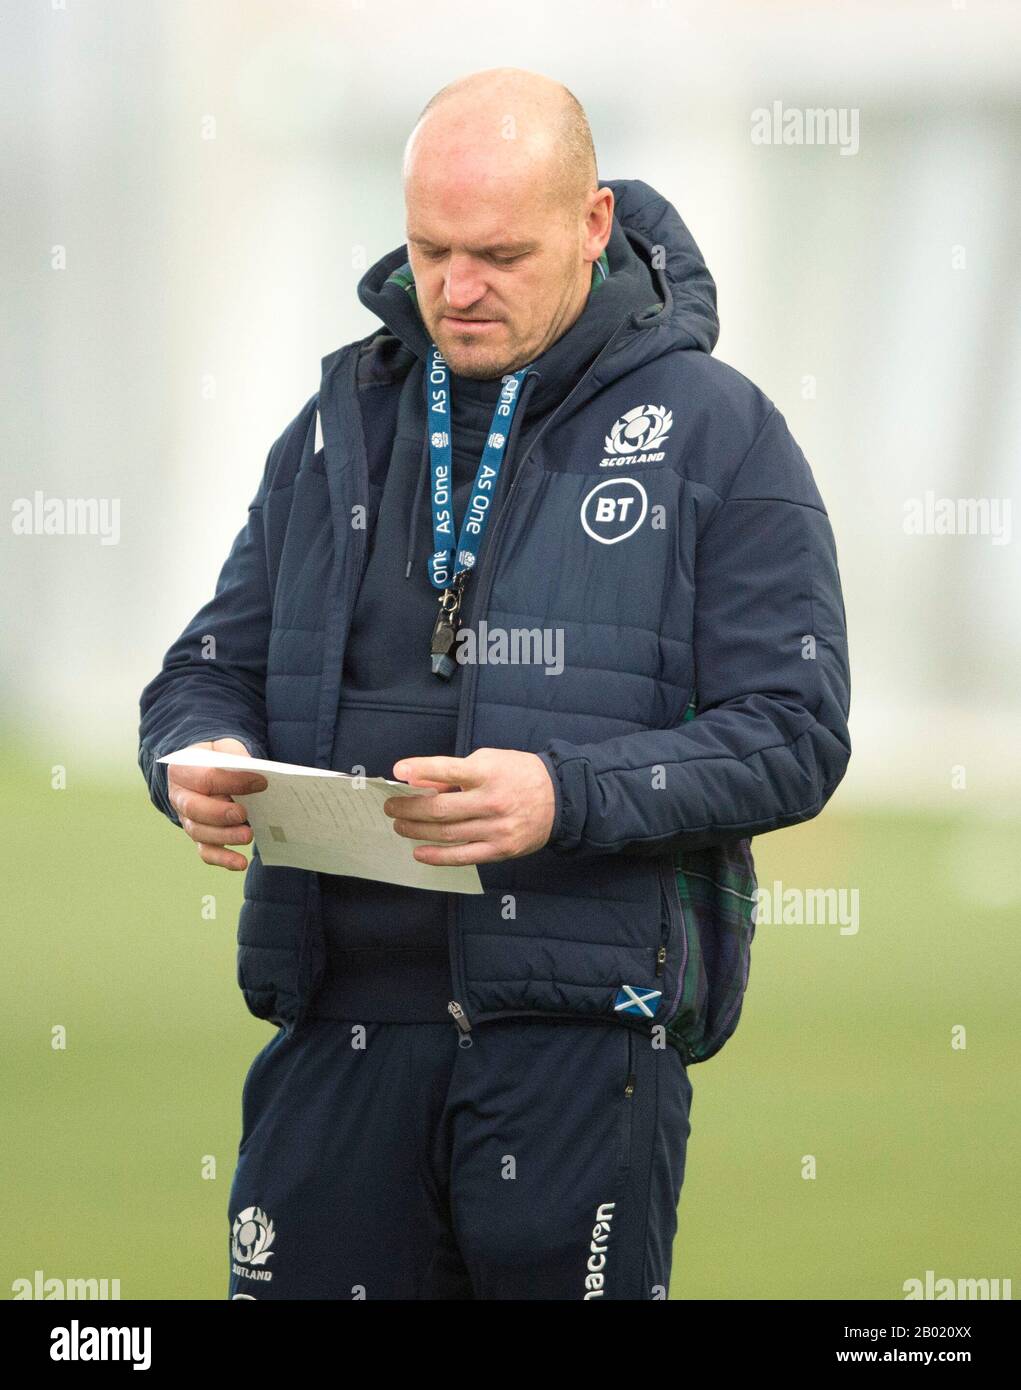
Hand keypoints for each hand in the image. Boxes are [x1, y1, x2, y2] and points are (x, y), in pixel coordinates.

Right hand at [167, 738, 267, 871]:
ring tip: (249, 835)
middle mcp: (179, 796)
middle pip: (195, 809)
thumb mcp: (224, 746)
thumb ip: (235, 756)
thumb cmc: (217, 757)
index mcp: (182, 769)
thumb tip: (256, 773)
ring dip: (225, 837)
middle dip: (220, 814)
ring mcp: (187, 819)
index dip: (233, 781)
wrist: (204, 768)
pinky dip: (223, 859)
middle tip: (244, 815)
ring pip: (200, 832)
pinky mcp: (199, 836)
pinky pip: (206, 851)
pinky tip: (240, 863)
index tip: (261, 782)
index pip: (206, 777)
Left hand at [383, 748, 554, 865]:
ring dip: (417, 831)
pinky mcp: (501, 849)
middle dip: (409, 808)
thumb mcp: (489, 761)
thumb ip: (455, 772)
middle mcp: (492, 801)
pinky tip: (420, 851)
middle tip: (391, 807)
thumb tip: (420, 783)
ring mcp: (497, 828)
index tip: (398, 771)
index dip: (420, 769)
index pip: (448, 771)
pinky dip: (437, 856)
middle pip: (440, 809)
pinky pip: (463, 856)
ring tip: (400, 826)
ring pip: (447, 833)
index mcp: (489, 773)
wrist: (560, 798)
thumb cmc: (519, 775)